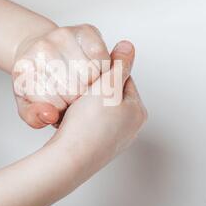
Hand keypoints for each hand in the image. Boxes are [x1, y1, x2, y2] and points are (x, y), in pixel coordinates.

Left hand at [12, 24, 109, 128]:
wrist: (35, 49)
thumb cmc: (35, 80)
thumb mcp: (27, 105)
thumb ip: (33, 116)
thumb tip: (50, 116)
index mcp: (24, 70)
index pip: (56, 105)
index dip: (63, 111)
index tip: (60, 106)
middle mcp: (42, 49)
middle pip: (76, 90)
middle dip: (78, 98)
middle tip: (72, 95)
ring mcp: (62, 36)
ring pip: (92, 75)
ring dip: (92, 84)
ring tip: (82, 83)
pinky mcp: (84, 30)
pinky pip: (102, 57)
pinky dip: (103, 67)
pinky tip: (93, 69)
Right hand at [50, 41, 146, 176]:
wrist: (69, 159)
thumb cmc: (89, 125)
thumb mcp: (107, 86)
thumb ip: (119, 65)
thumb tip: (129, 47)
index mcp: (137, 111)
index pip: (124, 79)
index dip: (106, 70)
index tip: (91, 67)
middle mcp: (129, 128)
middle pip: (112, 96)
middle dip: (96, 88)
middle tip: (80, 85)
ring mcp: (113, 140)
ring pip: (98, 110)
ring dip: (85, 103)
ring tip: (72, 102)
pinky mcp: (96, 148)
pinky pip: (89, 125)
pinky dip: (79, 118)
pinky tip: (68, 118)